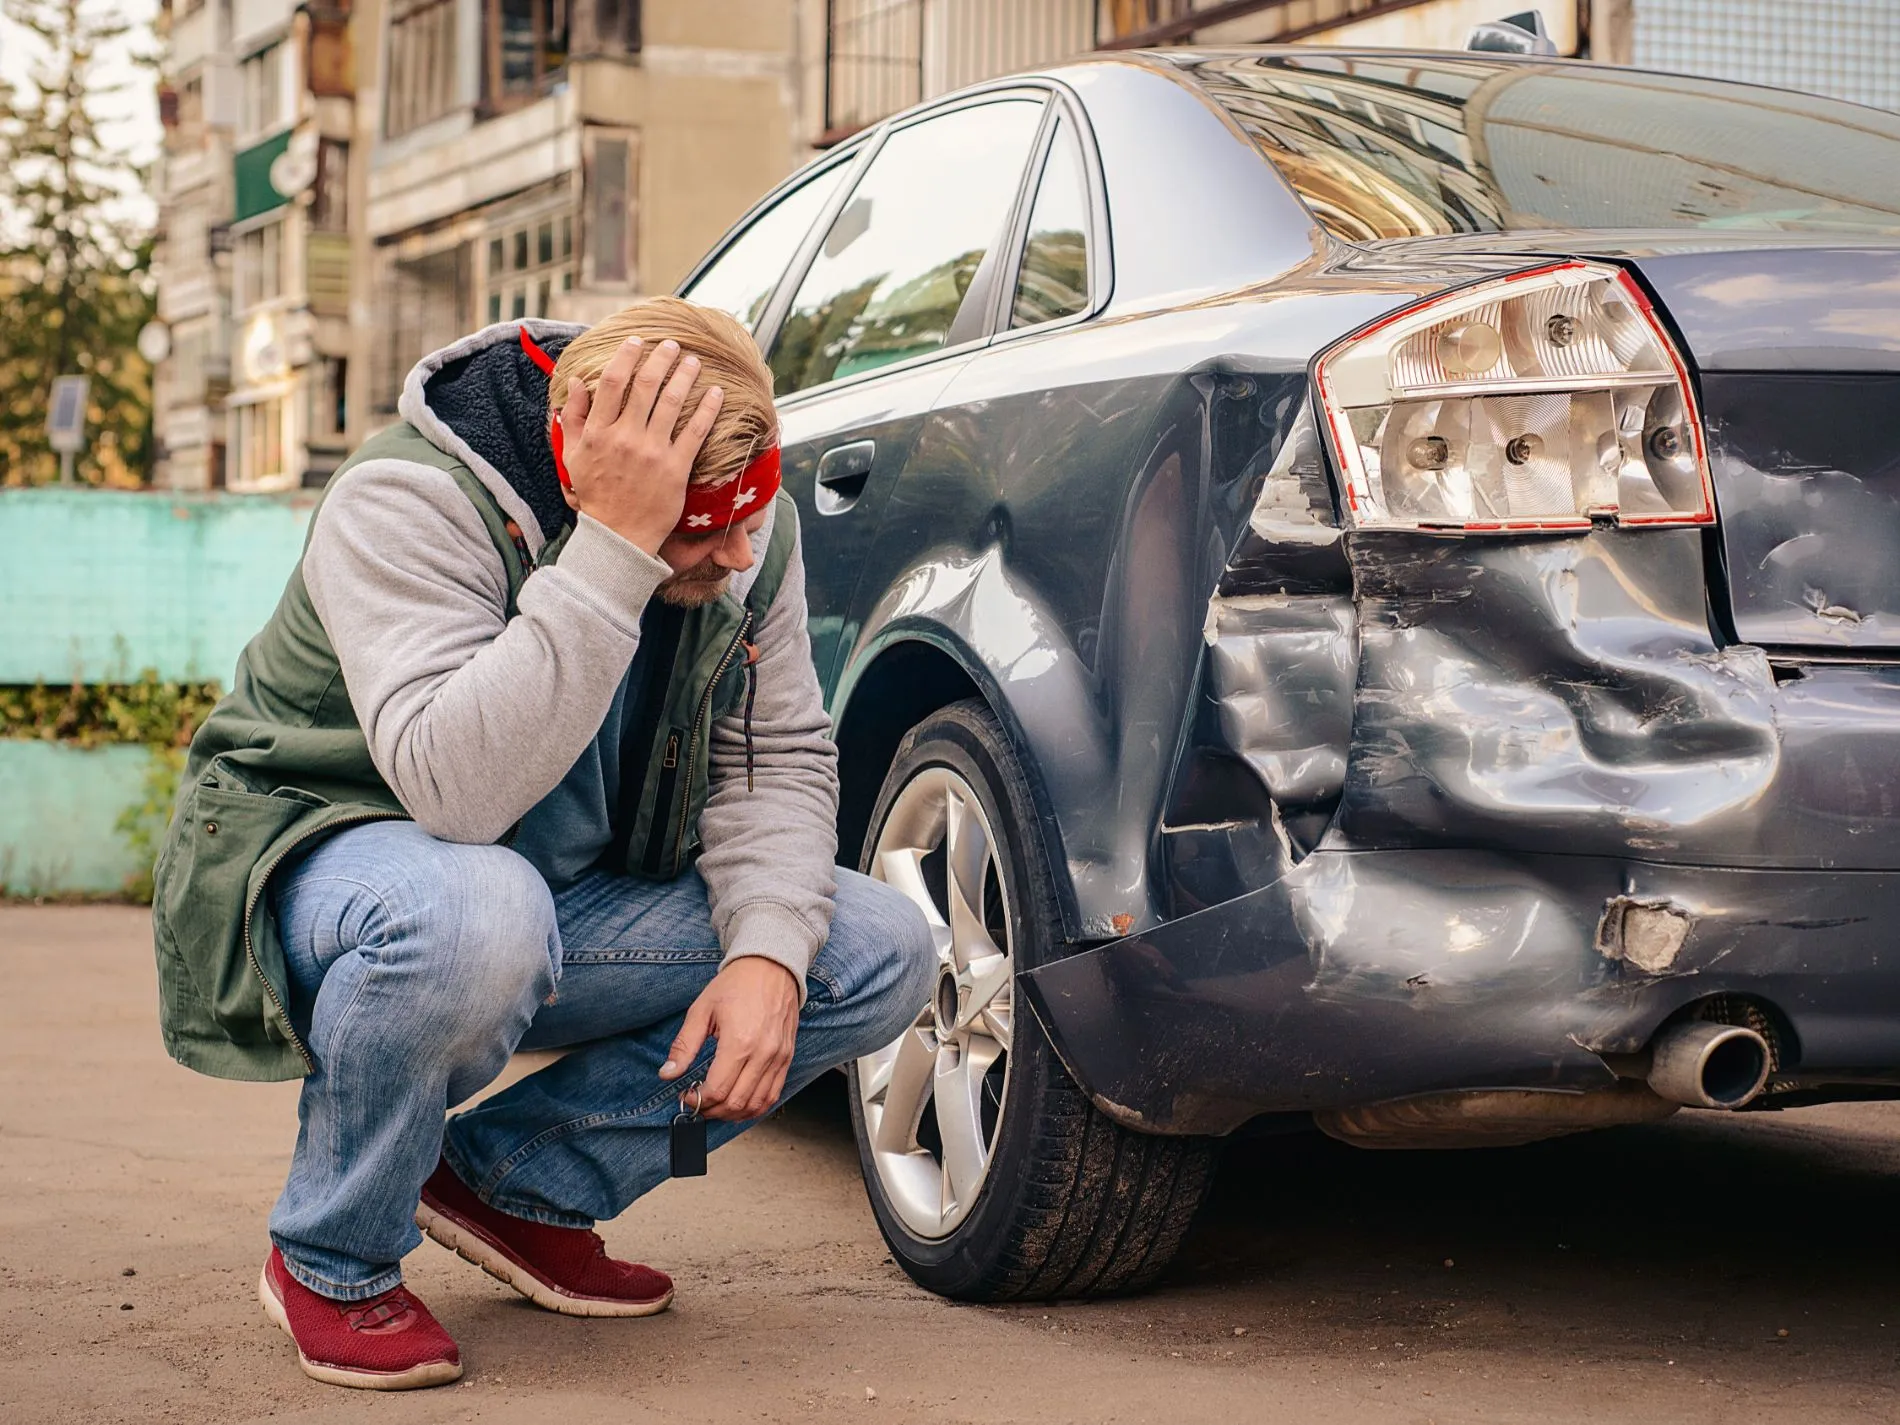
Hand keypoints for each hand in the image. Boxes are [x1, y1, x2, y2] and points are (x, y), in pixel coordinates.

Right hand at [558, 337, 723, 557]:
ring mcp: (652, 453)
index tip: (637, 341)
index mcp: (599, 432)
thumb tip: (578, 380)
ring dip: (685, 376)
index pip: (613, 382)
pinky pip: (694, 432)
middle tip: (672, 344)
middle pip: (645, 385)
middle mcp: (625, 438)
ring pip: (671, 403)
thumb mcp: (574, 455)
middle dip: (661, 358)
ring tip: (693, 361)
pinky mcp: (675, 469)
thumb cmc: (596, 493)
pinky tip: (716, 393)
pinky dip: (707, 409)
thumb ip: (574, 416)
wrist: (618, 535)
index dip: (626, 356)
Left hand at [658, 957, 800, 1121]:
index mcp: (739, 1042)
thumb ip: (684, 1045)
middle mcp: (763, 1053)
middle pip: (735, 1102)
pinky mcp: (787, 1057)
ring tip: (716, 1107)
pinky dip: (755, 1107)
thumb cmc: (737, 984)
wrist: (771, 966)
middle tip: (698, 1103)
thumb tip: (667, 1073)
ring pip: (756, 1104)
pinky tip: (739, 1104)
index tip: (687, 1094)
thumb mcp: (701, 1010)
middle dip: (712, 1110)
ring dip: (733, 1114)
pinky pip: (773, 1095)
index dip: (697, 1100)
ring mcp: (778, 1057)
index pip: (717, 1090)